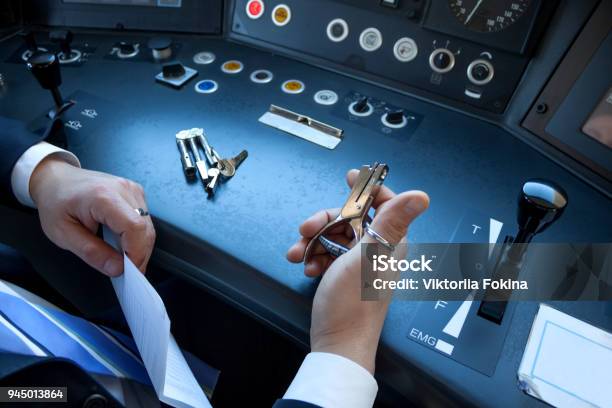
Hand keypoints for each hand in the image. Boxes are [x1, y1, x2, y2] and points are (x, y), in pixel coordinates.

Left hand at [29, 157, 155, 276]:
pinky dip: (138, 236)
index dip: (136, 252)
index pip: (134, 227)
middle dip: (139, 254)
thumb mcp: (63, 234)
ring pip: (148, 226)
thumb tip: (117, 268)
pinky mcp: (135, 193)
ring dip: (139, 246)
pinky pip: (145, 219)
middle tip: (124, 271)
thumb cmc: (56, 202)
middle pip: (145, 228)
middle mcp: (123, 189)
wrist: (57, 179)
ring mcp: (132, 189)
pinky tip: (123, 242)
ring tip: (122, 258)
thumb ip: (91, 252)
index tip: (128, 270)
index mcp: (103, 196)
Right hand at [287, 170, 428, 372]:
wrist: (337, 342)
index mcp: (390, 240)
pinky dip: (314, 257)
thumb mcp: (368, 256)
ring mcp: (360, 261)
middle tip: (306, 228)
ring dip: (312, 241)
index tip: (349, 177)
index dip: (368, 188)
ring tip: (298, 253)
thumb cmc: (354, 303)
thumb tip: (422, 195)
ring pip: (334, 235)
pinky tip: (306, 268)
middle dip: (324, 221)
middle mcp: (377, 248)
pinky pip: (327, 254)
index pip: (384, 202)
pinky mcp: (344, 274)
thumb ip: (391, 221)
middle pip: (350, 217)